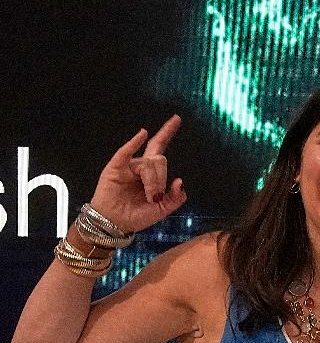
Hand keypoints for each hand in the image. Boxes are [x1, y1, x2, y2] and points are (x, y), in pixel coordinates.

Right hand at [87, 115, 186, 233]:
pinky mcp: (115, 168)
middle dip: (161, 179)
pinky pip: (126, 152)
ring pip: (148, 164)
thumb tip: (180, 182)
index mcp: (152, 174)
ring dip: (152, 181)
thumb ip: (176, 198)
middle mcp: (141, 166)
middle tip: (156, 196)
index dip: (167, 133)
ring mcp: (128, 166)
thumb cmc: (137, 215)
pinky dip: (134, 142)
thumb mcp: (162, 210)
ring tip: (149, 196)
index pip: (160, 150)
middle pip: (159, 160)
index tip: (177, 119)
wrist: (116, 223)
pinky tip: (142, 133)